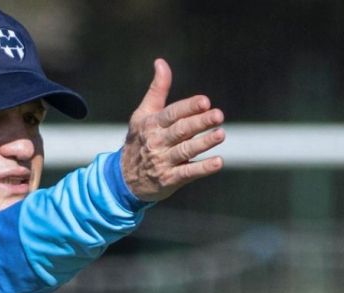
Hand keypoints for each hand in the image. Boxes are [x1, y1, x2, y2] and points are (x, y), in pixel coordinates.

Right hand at [121, 58, 224, 201]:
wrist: (123, 178)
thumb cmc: (138, 140)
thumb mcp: (143, 114)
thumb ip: (157, 90)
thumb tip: (161, 62)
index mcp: (151, 124)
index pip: (172, 113)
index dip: (188, 107)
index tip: (205, 101)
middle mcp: (156, 142)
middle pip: (180, 130)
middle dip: (199, 123)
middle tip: (218, 115)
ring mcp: (162, 161)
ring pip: (185, 150)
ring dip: (203, 143)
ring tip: (221, 134)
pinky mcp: (169, 179)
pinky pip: (187, 173)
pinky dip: (202, 168)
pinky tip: (218, 162)